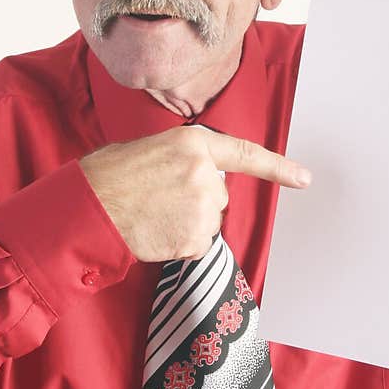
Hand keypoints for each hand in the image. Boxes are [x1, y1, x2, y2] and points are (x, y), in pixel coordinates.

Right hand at [79, 127, 310, 262]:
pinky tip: (153, 232)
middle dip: (195, 200)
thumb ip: (182, 158)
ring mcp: (201, 208)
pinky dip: (178, 243)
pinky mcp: (194, 238)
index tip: (304, 179)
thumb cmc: (107, 177)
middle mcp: (204, 173)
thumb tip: (198, 174)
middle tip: (157, 199)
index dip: (278, 168)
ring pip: (208, 222)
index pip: (246, 155)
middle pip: (218, 196)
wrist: (85, 210)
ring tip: (151, 215)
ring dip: (185, 223)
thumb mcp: (148, 149)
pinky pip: (196, 244)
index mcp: (193, 143)